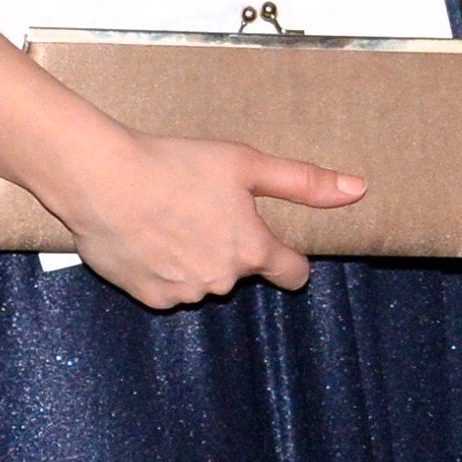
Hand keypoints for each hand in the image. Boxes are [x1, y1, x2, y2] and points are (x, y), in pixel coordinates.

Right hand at [52, 128, 363, 309]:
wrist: (102, 180)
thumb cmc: (176, 165)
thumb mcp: (247, 164)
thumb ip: (305, 182)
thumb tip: (359, 189)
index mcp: (252, 250)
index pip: (292, 273)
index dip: (290, 261)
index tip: (282, 251)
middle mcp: (222, 280)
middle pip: (240, 270)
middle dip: (231, 247)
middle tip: (204, 211)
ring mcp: (184, 292)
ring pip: (203, 279)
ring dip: (195, 259)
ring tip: (171, 220)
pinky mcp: (147, 297)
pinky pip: (168, 288)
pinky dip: (163, 269)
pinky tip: (148, 238)